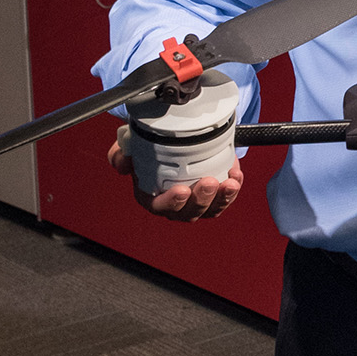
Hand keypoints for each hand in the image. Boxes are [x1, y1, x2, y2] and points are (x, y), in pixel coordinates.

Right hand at [108, 120, 242, 223]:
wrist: (174, 143)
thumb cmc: (150, 151)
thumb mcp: (132, 146)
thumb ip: (121, 153)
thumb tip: (122, 162)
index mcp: (152, 197)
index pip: (160, 207)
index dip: (171, 202)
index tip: (181, 191)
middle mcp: (174, 205)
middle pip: (189, 211)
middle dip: (201, 199)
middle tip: (208, 182)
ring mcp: (196, 204)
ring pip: (211, 209)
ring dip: (222, 197)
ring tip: (229, 183)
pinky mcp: (214, 198)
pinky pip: (226, 199)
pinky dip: (233, 189)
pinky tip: (235, 176)